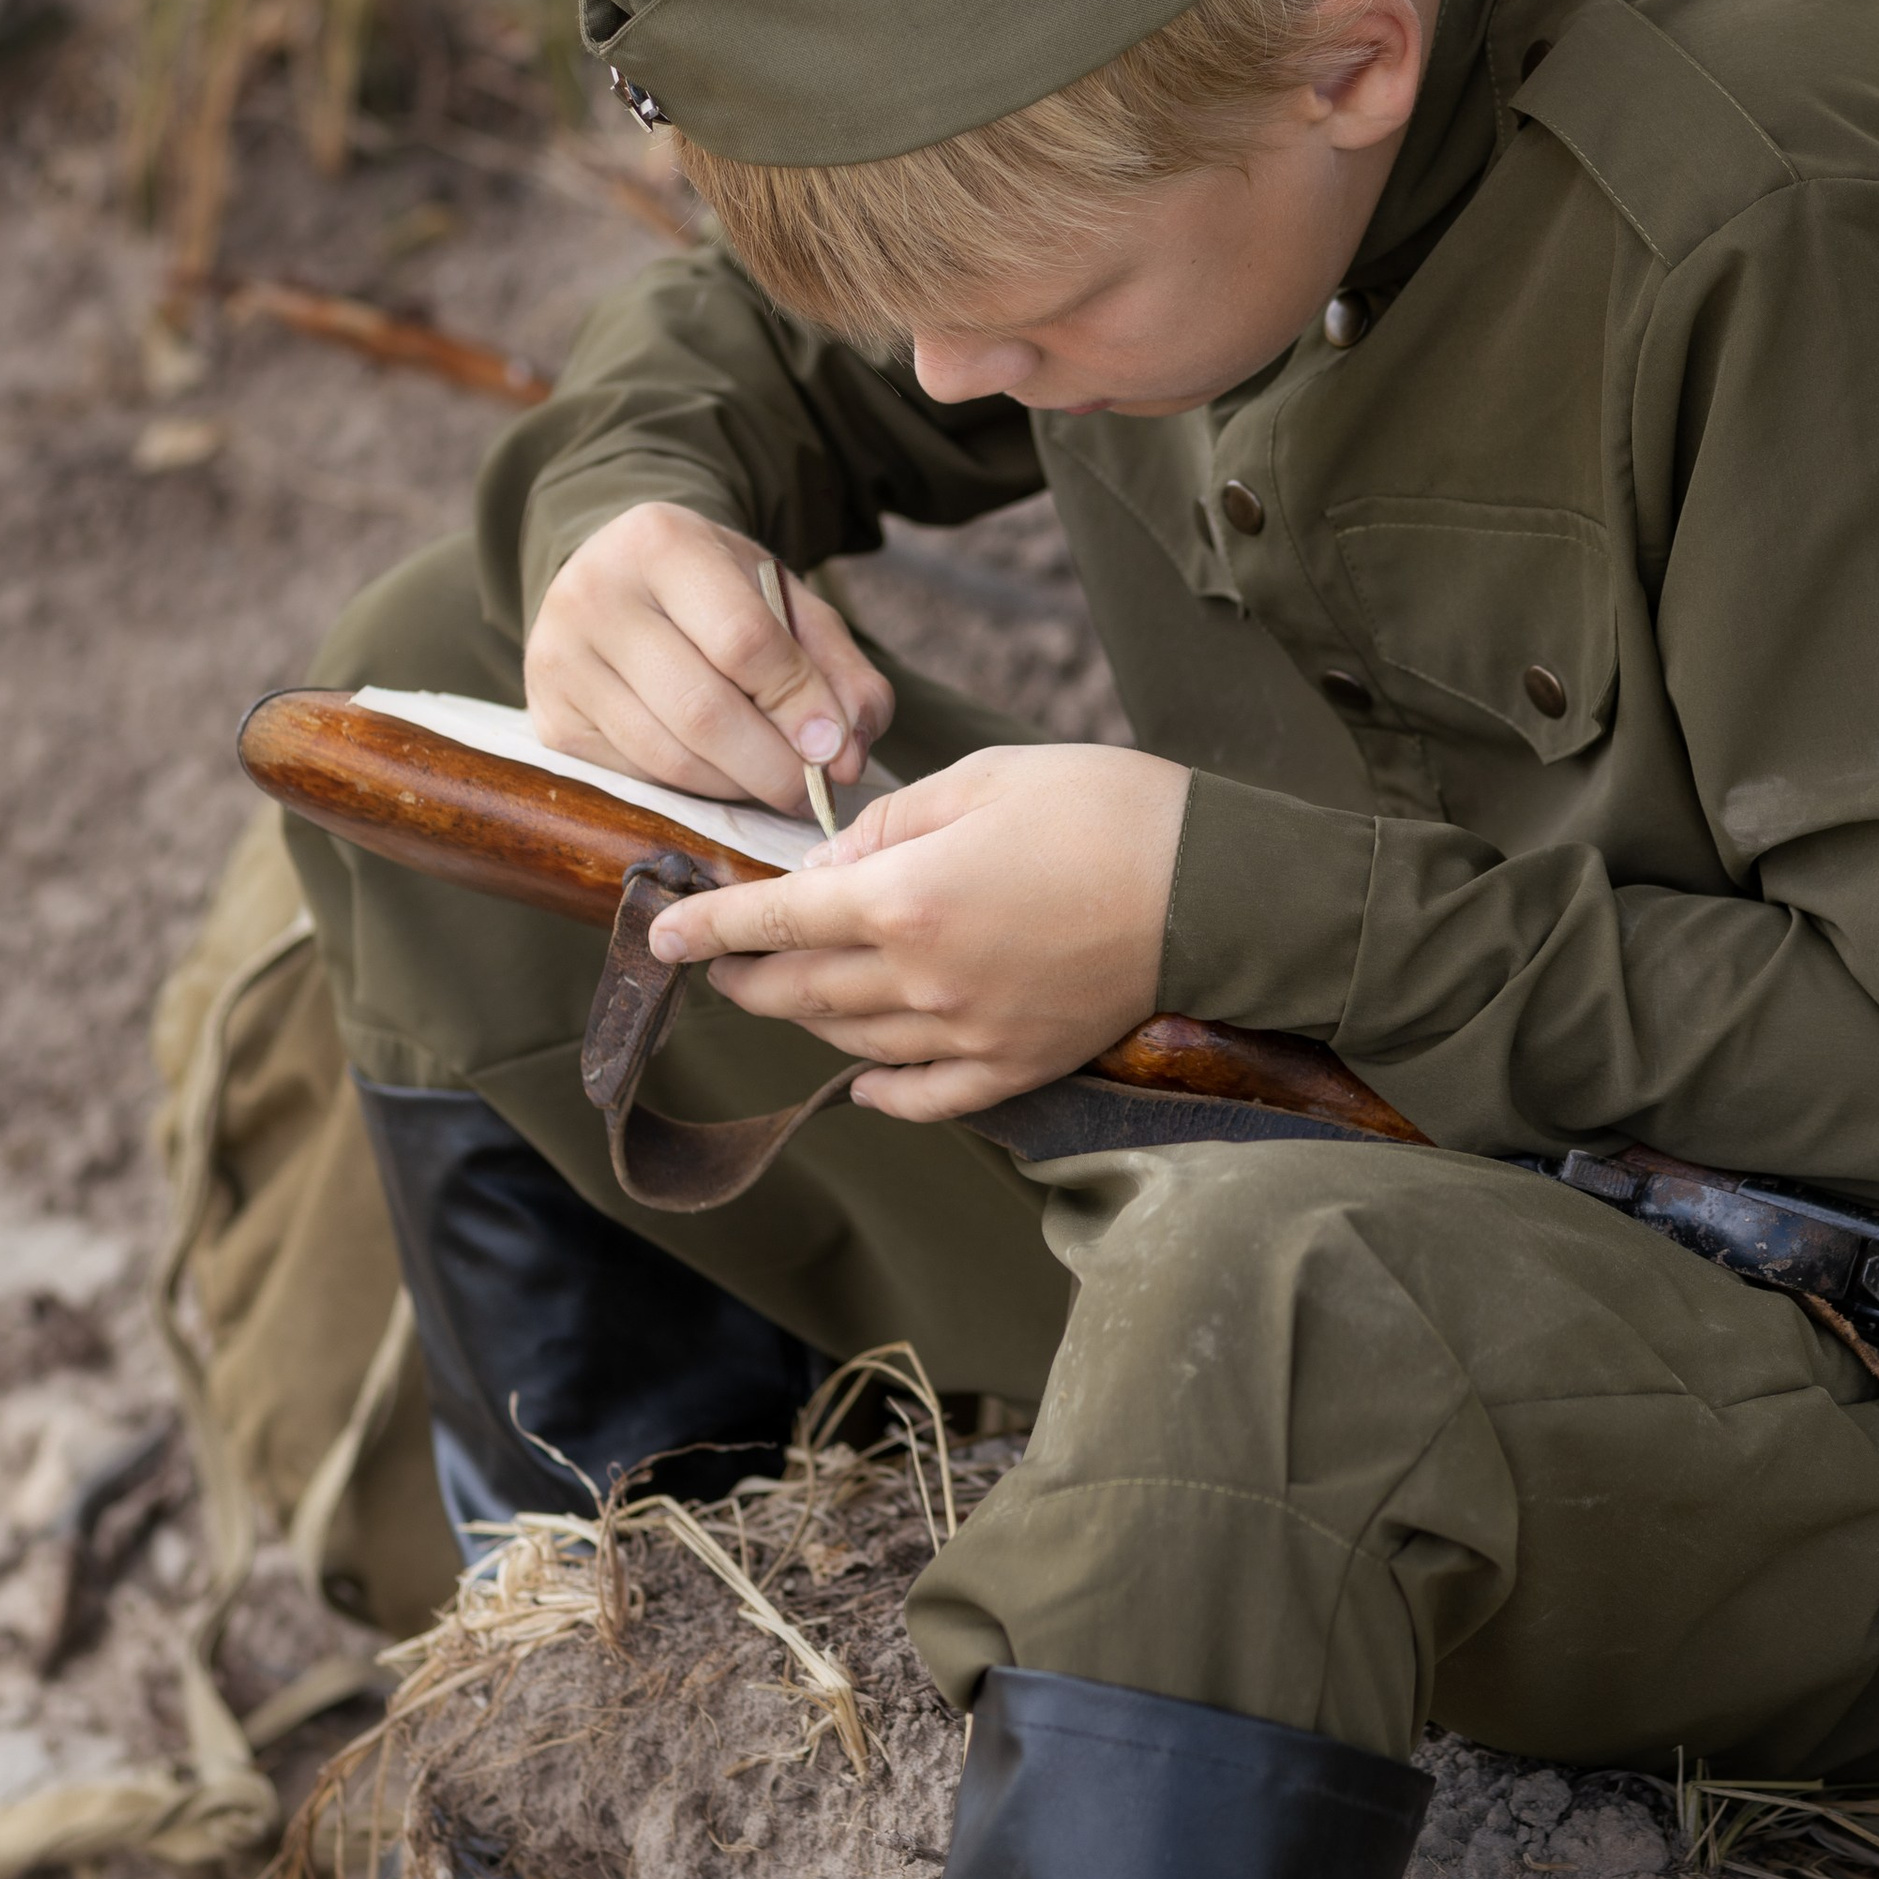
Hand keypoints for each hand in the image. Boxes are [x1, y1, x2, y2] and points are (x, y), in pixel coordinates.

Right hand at [524, 503, 893, 818]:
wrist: (615, 579)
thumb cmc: (713, 592)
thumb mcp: (782, 600)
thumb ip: (836, 666)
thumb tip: (847, 756)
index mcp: (660, 542)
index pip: (743, 640)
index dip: (798, 704)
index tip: (837, 750)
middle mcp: (594, 596)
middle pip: (701, 710)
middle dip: (773, 766)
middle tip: (816, 792)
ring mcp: (561, 662)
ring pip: (668, 757)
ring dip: (739, 788)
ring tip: (781, 787)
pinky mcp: (550, 722)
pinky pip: (639, 779)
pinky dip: (696, 793)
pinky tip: (726, 779)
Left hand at [644, 745, 1191, 1121]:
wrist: (1218, 888)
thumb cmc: (1105, 809)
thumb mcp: (982, 779)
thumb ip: (887, 824)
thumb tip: (829, 870)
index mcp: (904, 897)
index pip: (772, 921)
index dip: (706, 927)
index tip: (660, 933)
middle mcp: (922, 979)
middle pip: (798, 992)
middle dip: (745, 976)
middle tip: (723, 961)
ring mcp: (969, 1034)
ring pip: (850, 1042)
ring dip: (803, 1020)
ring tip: (785, 995)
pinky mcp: (1018, 1065)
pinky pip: (926, 1099)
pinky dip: (880, 1094)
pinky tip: (858, 1080)